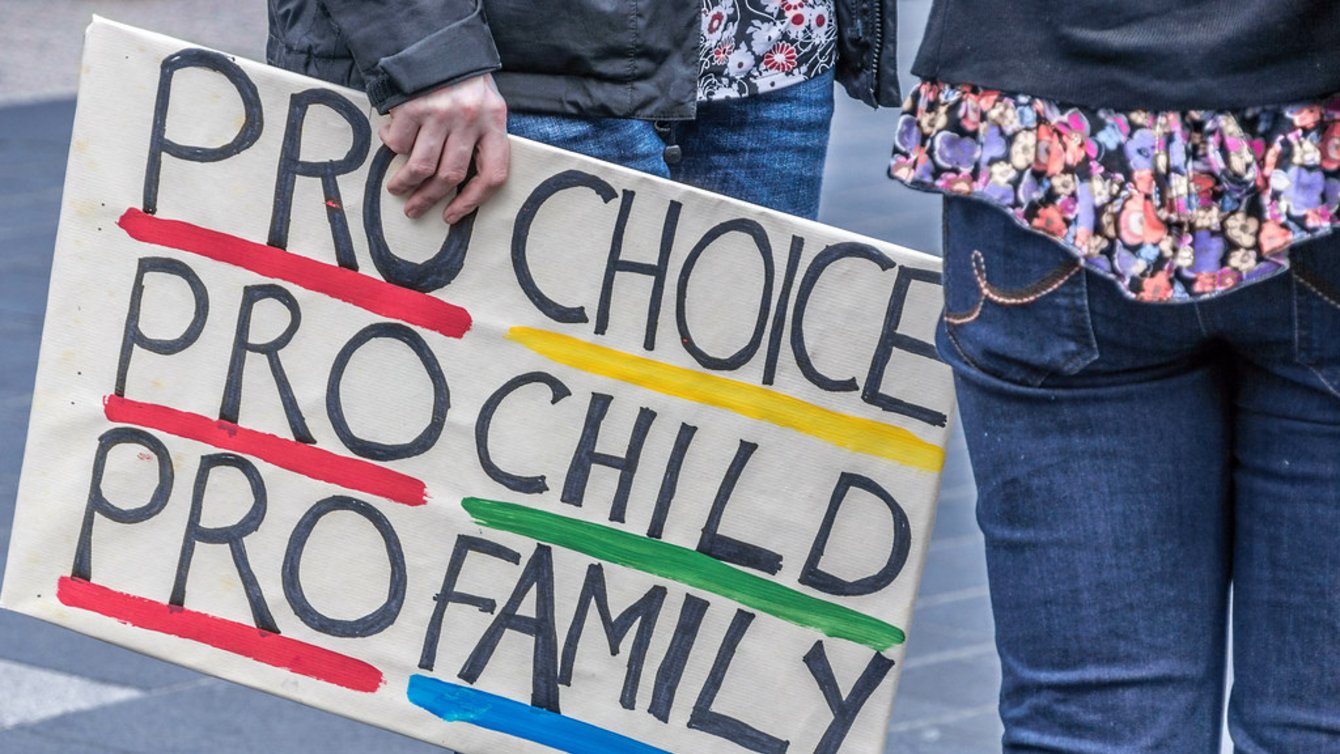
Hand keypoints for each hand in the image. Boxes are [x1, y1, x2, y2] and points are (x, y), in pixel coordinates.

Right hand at [379, 73, 508, 223]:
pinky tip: (391, 142)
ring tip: (397, 188)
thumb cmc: (464, 81)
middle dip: (429, 198)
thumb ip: (480, 139)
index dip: (472, 201)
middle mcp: (470, 119)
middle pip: (450, 175)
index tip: (452, 215)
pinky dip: (392, 147)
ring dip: (405, 183)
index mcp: (495, 121)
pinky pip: (400, 142)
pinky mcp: (414, 106)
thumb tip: (459, 184)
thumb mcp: (486, 105)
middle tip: (415, 209)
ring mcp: (441, 113)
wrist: (440, 42)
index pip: (492, 175)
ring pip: (421, 165)